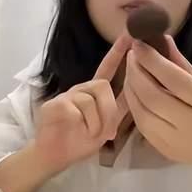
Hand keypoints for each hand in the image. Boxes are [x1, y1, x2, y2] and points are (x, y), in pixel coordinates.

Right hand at [33, 33, 131, 174]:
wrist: (54, 156)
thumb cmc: (80, 142)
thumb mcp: (107, 126)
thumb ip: (119, 110)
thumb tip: (137, 96)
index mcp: (92, 93)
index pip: (107, 69)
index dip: (117, 53)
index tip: (129, 36)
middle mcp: (80, 90)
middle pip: (103, 86)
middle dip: (109, 110)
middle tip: (107, 132)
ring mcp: (67, 96)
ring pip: (91, 100)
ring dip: (97, 122)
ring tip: (90, 135)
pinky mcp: (56, 104)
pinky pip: (78, 110)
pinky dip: (84, 125)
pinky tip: (77, 131)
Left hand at [124, 35, 191, 169]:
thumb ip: (182, 64)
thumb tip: (161, 39)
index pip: (175, 79)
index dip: (152, 60)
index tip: (139, 44)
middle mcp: (191, 125)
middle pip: (153, 96)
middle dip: (137, 72)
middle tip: (132, 54)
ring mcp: (174, 141)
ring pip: (141, 111)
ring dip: (131, 87)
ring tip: (130, 69)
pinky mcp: (162, 149)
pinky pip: (141, 124)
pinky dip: (134, 104)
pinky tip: (132, 90)